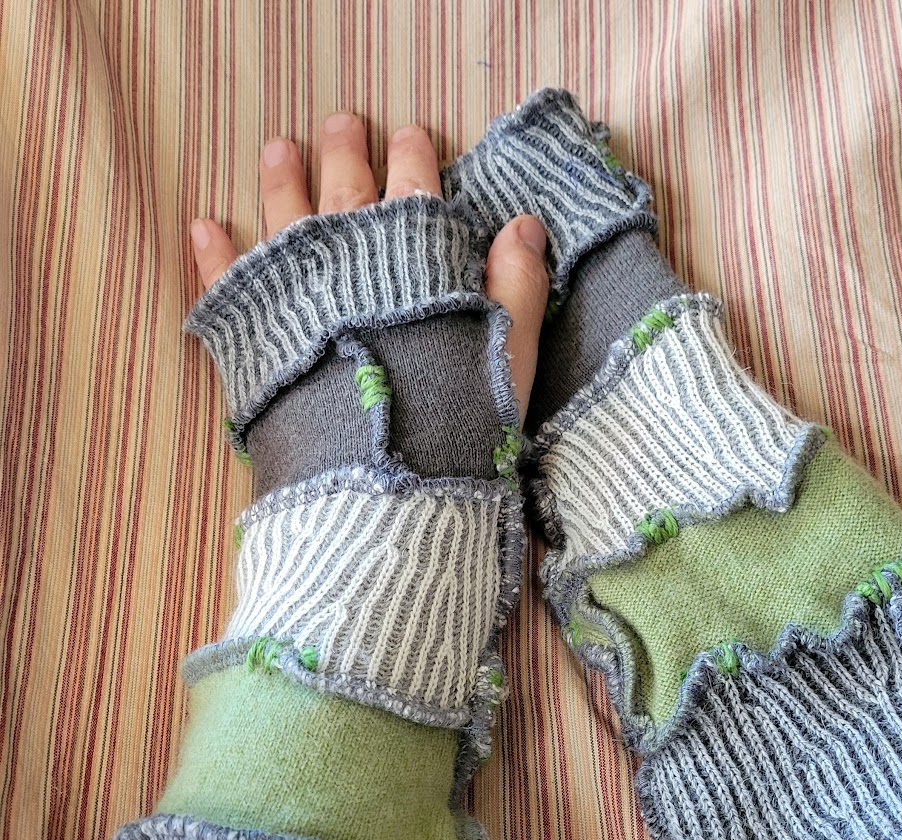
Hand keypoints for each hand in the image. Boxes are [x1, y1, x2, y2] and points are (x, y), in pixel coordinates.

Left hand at [189, 113, 548, 416]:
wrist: (379, 481)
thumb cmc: (453, 421)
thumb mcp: (507, 356)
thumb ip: (517, 289)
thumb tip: (525, 225)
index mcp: (409, 259)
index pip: (414, 190)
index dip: (414, 160)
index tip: (411, 135)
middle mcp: (346, 261)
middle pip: (345, 190)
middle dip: (346, 152)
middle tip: (342, 124)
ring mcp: (292, 292)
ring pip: (282, 218)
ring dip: (281, 180)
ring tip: (280, 151)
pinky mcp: (251, 334)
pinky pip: (225, 281)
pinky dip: (213, 252)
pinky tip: (205, 227)